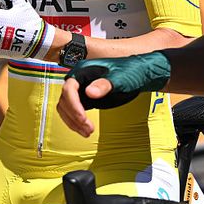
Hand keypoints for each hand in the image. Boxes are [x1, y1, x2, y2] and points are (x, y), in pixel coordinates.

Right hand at [57, 53, 171, 136]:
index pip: (69, 88)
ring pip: (65, 108)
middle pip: (65, 100)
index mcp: (82, 71)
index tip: (82, 118)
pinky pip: (72, 111)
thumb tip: (89, 92)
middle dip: (74, 116)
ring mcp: (80, 90)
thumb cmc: (130, 71)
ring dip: (73, 121)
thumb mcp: (119, 78)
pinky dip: (75, 122)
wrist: (139, 73)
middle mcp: (78, 80)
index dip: (73, 104)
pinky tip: (85, 129)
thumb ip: (104, 85)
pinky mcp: (85, 99)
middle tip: (88, 128)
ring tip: (87, 132)